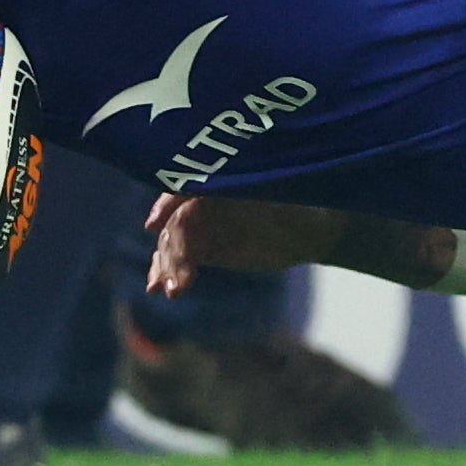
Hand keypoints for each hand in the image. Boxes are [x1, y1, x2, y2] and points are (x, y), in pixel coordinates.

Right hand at [145, 192, 348, 292]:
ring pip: (173, 242)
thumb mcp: (289, 189)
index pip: (185, 186)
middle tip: (177, 280)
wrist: (311, 227)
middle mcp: (206, 195)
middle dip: (172, 249)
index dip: (167, 203)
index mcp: (221, 175)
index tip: (154, 224)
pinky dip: (167, 270)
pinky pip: (179, 256)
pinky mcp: (205, 245)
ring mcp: (203, 221)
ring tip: (171, 290)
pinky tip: (158, 288)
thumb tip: (245, 178)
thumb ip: (264, 185)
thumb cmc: (305, 197)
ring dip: (167, 265)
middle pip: (178, 221)